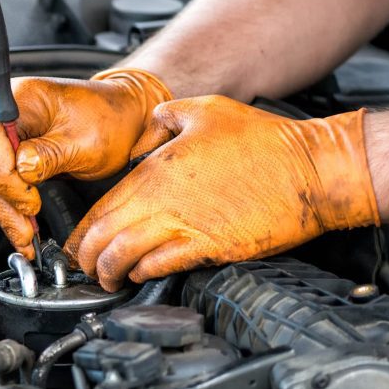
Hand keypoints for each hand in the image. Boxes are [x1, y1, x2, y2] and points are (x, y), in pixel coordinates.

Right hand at [0, 69, 171, 258]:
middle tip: (24, 231)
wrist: (122, 118)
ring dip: (6, 210)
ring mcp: (5, 133)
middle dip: (4, 202)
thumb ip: (50, 155)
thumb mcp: (86, 141)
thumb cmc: (109, 120)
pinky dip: (12, 207)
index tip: (30, 202)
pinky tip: (22, 227)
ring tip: (24, 237)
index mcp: (21, 97)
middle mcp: (5, 113)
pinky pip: (2, 183)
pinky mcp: (11, 153)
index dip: (6, 177)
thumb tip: (22, 171)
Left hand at [66, 96, 379, 290]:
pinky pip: (163, 266)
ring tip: (107, 279)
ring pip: (126, 256)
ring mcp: (186, 225)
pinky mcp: (211, 247)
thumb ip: (167, 116)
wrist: (312, 170)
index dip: (83, 230)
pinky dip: (144, 273)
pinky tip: (140, 275)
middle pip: (104, 236)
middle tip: (83, 268)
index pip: (102, 206)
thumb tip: (152, 121)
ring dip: (110, 271)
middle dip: (86, 258)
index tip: (77, 243)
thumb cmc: (265, 141)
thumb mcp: (207, 110)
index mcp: (156, 169)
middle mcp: (163, 200)